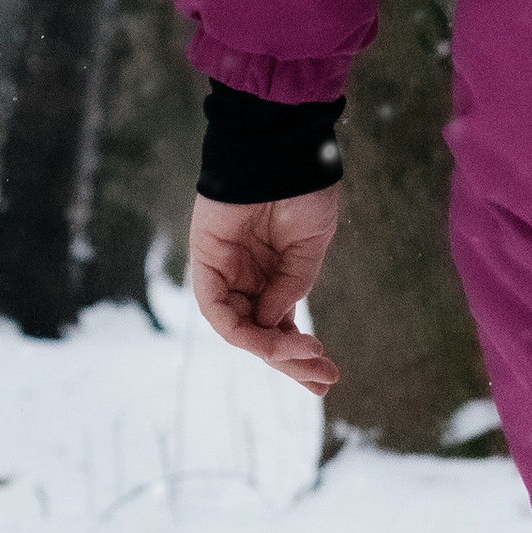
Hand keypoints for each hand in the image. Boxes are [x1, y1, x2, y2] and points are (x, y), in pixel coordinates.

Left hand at [187, 186, 341, 396]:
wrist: (283, 152)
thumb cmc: (301, 193)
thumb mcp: (306, 251)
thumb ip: (290, 288)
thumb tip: (276, 325)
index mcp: (271, 278)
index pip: (277, 327)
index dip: (297, 354)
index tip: (327, 376)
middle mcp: (245, 280)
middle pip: (258, 334)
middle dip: (289, 361)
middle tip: (323, 381)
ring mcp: (224, 272)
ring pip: (238, 329)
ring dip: (271, 350)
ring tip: (308, 356)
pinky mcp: (204, 261)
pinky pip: (215, 309)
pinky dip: (243, 330)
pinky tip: (275, 339)